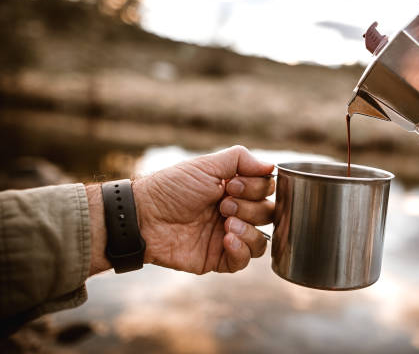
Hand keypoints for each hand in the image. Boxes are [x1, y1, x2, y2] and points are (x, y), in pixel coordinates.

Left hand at [133, 146, 274, 273]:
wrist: (144, 217)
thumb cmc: (172, 188)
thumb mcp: (206, 166)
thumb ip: (240, 160)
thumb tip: (271, 166)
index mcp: (234, 189)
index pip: (266, 190)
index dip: (256, 188)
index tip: (231, 186)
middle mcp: (235, 212)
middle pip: (268, 214)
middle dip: (250, 208)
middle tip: (223, 205)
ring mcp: (228, 236)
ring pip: (262, 240)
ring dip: (249, 230)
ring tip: (226, 224)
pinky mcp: (218, 258)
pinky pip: (244, 261)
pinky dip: (241, 249)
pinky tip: (226, 239)